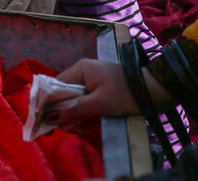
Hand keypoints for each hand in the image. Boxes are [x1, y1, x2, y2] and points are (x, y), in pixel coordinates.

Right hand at [49, 58, 173, 128]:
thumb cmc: (127, 93)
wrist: (156, 91)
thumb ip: (74, 110)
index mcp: (80, 69)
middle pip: (62, 95)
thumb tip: (49, 116)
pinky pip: (85, 103)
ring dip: (76, 117)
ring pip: (73, 101)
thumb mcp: (100, 104)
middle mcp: (83, 72)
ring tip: (84, 128)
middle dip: (64, 114)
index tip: (41, 122)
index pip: (53, 86)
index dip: (45, 104)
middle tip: (68, 129)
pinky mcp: (100, 90)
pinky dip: (85, 115)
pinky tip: (90, 124)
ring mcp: (92, 81)